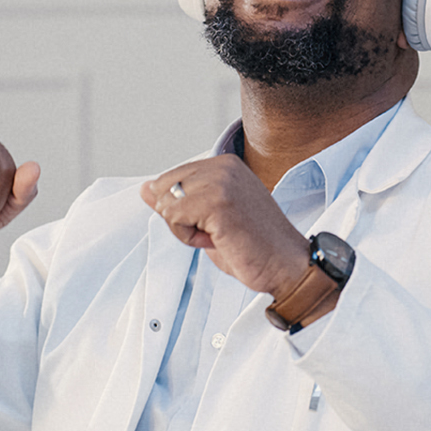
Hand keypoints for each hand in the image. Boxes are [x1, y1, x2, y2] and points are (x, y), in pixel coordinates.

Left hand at [140, 156, 311, 296]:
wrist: (286, 265)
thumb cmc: (254, 247)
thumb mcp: (208, 218)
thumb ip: (179, 200)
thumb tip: (145, 188)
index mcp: (224, 165)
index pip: (169, 179)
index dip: (182, 211)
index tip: (215, 222)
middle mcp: (223, 166)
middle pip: (162, 189)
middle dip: (179, 218)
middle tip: (216, 231)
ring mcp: (221, 181)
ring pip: (166, 204)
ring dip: (185, 230)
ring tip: (219, 235)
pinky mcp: (217, 201)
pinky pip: (174, 218)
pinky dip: (189, 238)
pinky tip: (217, 240)